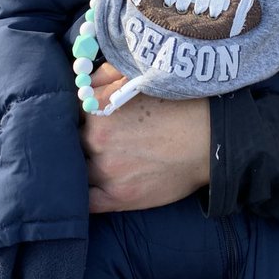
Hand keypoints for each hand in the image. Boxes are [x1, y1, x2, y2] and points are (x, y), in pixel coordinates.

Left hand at [82, 64, 209, 212]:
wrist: (211, 138)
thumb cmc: (179, 103)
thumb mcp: (139, 75)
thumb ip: (103, 75)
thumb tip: (81, 83)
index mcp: (96, 109)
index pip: (67, 114)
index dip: (75, 118)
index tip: (82, 120)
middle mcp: (95, 140)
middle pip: (71, 142)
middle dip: (79, 141)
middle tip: (95, 141)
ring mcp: (106, 171)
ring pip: (76, 171)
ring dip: (81, 167)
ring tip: (98, 162)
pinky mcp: (120, 198)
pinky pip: (86, 203)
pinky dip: (81, 198)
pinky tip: (86, 191)